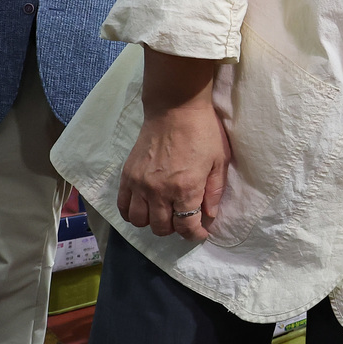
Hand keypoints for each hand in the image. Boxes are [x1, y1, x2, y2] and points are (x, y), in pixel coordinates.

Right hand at [117, 101, 231, 240]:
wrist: (175, 108)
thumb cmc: (203, 132)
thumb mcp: (219, 162)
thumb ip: (213, 193)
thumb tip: (209, 216)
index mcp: (186, 188)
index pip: (187, 227)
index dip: (195, 235)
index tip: (200, 233)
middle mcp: (160, 191)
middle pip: (162, 228)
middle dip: (176, 229)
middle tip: (184, 219)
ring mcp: (140, 184)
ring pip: (140, 221)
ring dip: (154, 222)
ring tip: (164, 213)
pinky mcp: (127, 176)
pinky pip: (123, 207)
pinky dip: (132, 213)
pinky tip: (145, 208)